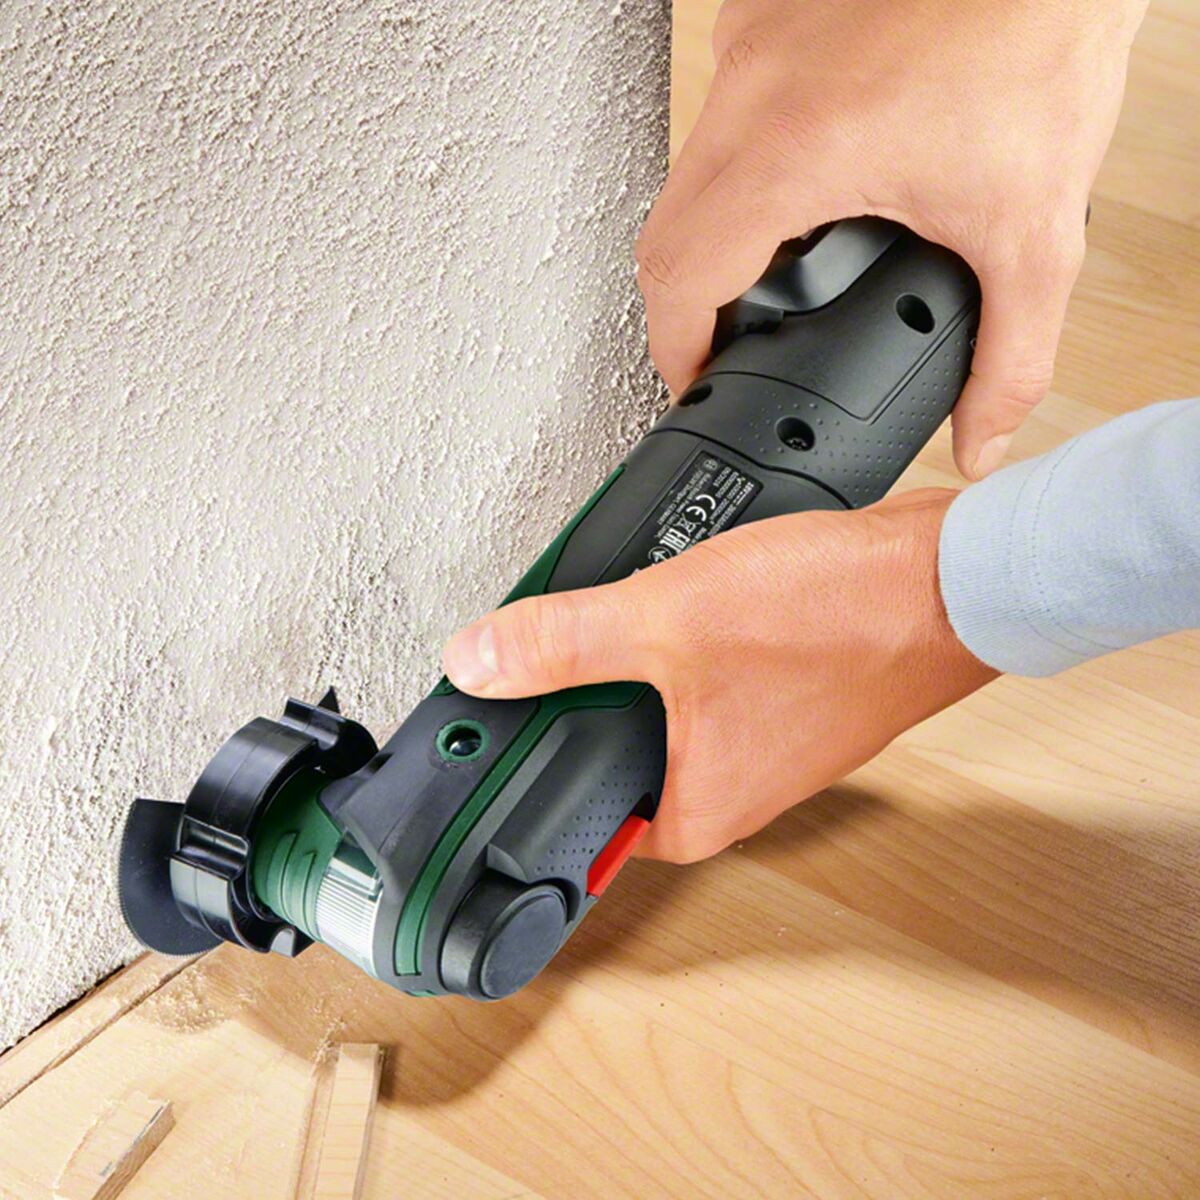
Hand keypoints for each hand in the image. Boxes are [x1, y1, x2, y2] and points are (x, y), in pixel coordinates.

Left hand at [442, 490, 996, 862]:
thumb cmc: (839, 618)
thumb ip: (561, 643)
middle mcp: (725, 793)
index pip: (569, 809)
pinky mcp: (781, 700)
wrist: (950, 578)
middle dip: (571, 694)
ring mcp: (758, 747)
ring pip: (657, 710)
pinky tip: (676, 599)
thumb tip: (477, 662)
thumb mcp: (667, 619)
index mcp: (691, 812)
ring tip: (618, 610)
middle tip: (541, 640)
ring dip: (631, 662)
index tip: (488, 718)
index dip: (521, 753)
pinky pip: (701, 680)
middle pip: (610, 750)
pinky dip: (678, 644)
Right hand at [638, 0, 1146, 477]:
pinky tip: (798, 170)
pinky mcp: (762, 14)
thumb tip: (980, 435)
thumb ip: (1008, 359)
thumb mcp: (1031, 229)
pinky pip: (717, 110)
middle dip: (685, 307)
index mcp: (797, 150)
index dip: (678, 353)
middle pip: (663, 234)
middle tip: (726, 343)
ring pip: (682, 170)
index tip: (700, 383)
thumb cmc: (1043, 38)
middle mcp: (753, 89)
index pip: (679, 278)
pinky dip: (740, 160)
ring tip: (765, 267)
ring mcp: (749, 43)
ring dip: (712, 233)